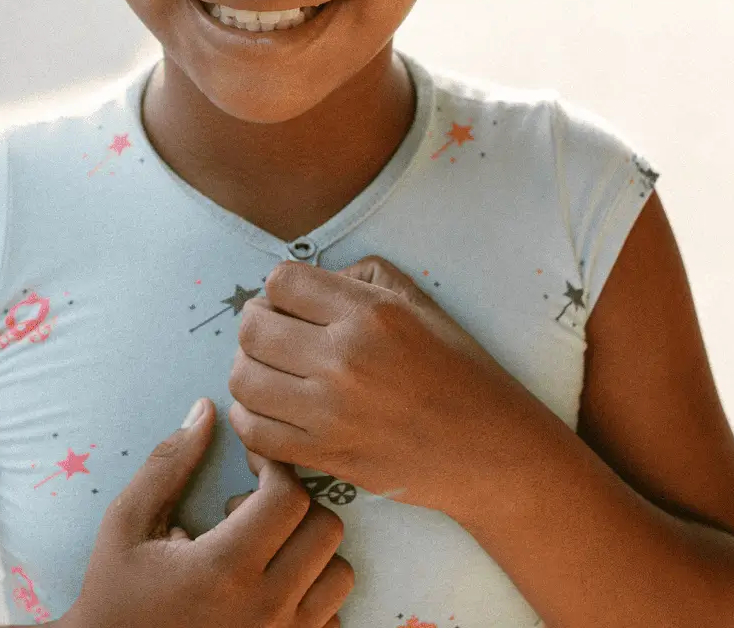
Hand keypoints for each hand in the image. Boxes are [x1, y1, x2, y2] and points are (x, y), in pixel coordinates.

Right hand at [65, 398, 354, 627]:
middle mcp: (265, 608)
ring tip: (265, 551)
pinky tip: (272, 588)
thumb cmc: (116, 595)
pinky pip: (334, 615)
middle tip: (252, 510)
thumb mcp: (125, 525)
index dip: (274, 468)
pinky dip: (313, 594)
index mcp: (224, 568)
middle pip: (325, 528)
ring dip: (310, 550)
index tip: (252, 466)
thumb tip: (205, 410)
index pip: (289, 496)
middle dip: (294, 505)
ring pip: (340, 572)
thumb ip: (167, 465)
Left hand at [226, 257, 547, 515]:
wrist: (490, 450)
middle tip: (275, 338)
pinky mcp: (326, 456)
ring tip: (270, 374)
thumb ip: (363, 277)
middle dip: (256, 326)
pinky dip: (250, 420)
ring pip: (244, 380)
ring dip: (248, 371)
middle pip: (252, 328)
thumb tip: (310, 283)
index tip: (292, 306)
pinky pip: (256, 434)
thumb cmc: (459, 372)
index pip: (280, 282)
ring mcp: (332, 412)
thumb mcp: (422, 304)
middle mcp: (345, 358)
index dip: (279, 290)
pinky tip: (270, 412)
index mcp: (370, 313)